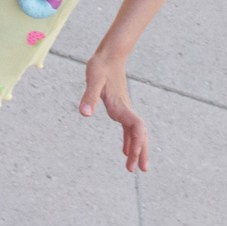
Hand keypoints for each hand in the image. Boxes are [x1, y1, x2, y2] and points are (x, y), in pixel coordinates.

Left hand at [81, 52, 150, 172]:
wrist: (110, 55)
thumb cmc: (101, 66)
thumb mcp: (93, 80)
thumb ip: (89, 96)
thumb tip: (85, 114)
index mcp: (121, 106)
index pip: (136, 127)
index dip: (138, 142)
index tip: (133, 156)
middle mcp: (125, 110)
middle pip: (140, 134)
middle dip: (141, 152)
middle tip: (141, 170)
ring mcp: (124, 109)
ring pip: (136, 133)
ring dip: (137, 149)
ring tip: (134, 168)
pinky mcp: (120, 108)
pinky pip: (128, 129)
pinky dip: (129, 141)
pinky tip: (125, 151)